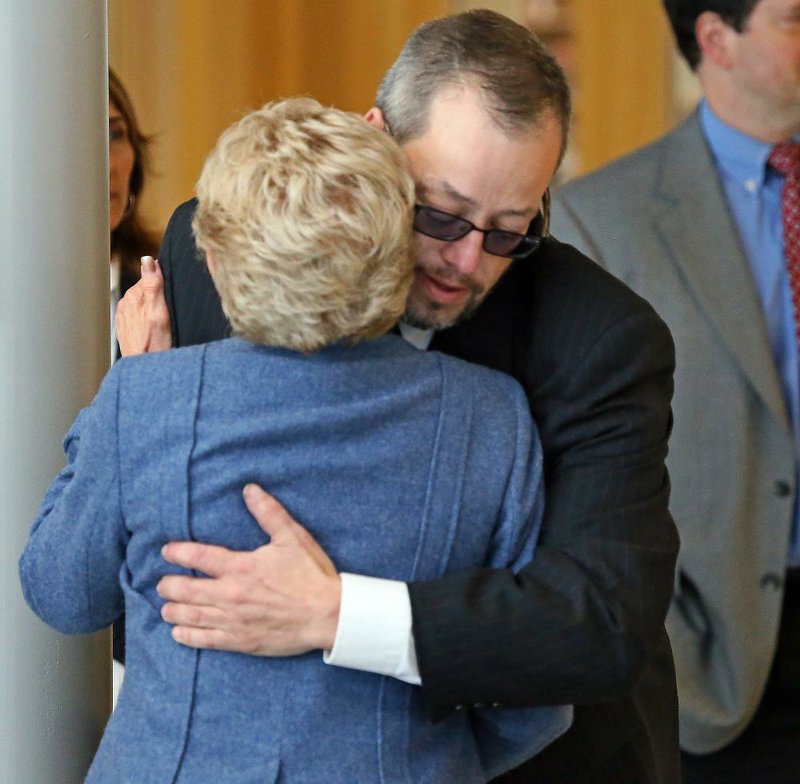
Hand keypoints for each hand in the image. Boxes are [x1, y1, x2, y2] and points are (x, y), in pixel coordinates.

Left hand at [116, 256, 172, 355]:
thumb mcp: (159, 311)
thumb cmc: (154, 343)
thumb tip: (148, 259)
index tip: (171, 295)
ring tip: (161, 323)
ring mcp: (124, 316)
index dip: (163, 284)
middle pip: (146, 292)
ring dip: (152, 310)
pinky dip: (147, 320)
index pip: (150, 278)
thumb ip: (152, 284)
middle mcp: (125, 304)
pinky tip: (153, 330)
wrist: (144, 368)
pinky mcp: (125, 327)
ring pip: (142, 305)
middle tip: (168, 312)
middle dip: (157, 297)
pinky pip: (139, 317)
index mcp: (134, 295)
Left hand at [157, 484, 341, 655]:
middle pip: (187, 590)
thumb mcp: (292, 537)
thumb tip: (250, 490)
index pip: (199, 557)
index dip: (178, 552)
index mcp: (242, 567)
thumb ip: (268, 513)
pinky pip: (205, 640)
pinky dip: (188, 636)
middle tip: (162, 583)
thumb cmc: (311, 575)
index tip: (167, 551)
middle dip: (169, 585)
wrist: (327, 614)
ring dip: (174, 611)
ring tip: (166, 607)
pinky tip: (179, 632)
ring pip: (191, 616)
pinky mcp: (240, 641)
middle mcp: (232, 594)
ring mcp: (234, 621)